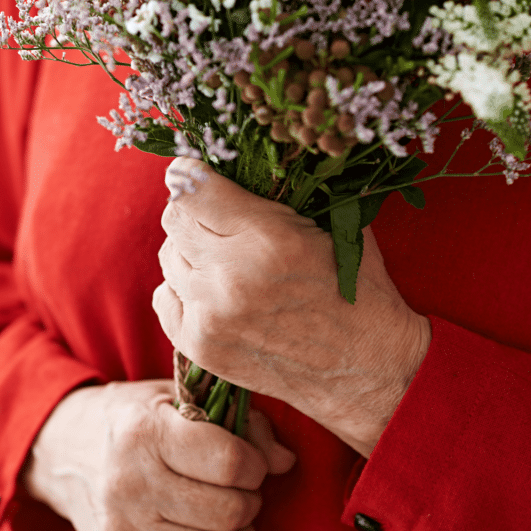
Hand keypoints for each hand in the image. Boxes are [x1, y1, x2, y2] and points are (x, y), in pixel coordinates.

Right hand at [24, 380, 295, 530]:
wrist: (64, 451)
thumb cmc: (136, 420)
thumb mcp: (181, 399)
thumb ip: (241, 423)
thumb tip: (285, 462)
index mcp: (144, 432)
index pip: (230, 462)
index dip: (255, 465)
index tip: (249, 461)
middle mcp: (128, 483)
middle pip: (228, 512)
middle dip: (250, 501)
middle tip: (241, 489)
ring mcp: (121, 528)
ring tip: (228, 513)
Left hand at [152, 158, 430, 456]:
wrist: (367, 370)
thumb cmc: (359, 291)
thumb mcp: (334, 226)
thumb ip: (278, 193)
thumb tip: (228, 160)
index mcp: (268, 238)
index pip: (190, 187)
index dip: (191, 174)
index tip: (198, 173)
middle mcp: (230, 277)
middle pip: (173, 220)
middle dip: (194, 212)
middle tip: (221, 220)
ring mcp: (210, 316)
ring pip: (168, 257)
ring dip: (191, 252)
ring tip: (226, 260)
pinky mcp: (199, 347)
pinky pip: (164, 297)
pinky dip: (183, 290)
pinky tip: (215, 293)